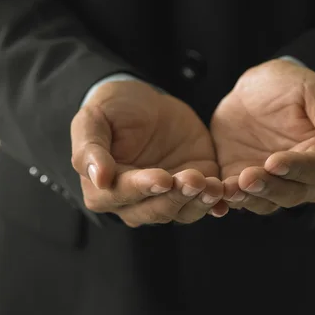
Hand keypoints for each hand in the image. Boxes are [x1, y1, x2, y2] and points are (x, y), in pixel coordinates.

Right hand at [71, 80, 227, 226]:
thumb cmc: (111, 110)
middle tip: (193, 179)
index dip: (142, 187)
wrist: (144, 103)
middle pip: (155, 210)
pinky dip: (215, 202)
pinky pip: (204, 203)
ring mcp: (165, 198)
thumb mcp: (92, 120)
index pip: (123, 194)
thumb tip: (97, 177)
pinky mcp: (192, 190)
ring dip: (198, 202)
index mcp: (103, 190)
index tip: (162, 178)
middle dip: (176, 197)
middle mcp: (134, 202)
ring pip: (182, 211)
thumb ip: (90, 148)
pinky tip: (224, 195)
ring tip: (213, 185)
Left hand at [211, 59, 314, 214]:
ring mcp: (274, 184)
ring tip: (231, 187)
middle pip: (292, 193)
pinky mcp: (245, 185)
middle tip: (248, 177)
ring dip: (249, 197)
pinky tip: (219, 191)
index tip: (275, 162)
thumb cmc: (290, 84)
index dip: (297, 168)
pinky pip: (239, 198)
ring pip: (266, 201)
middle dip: (270, 187)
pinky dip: (229, 198)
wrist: (251, 90)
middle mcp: (305, 178)